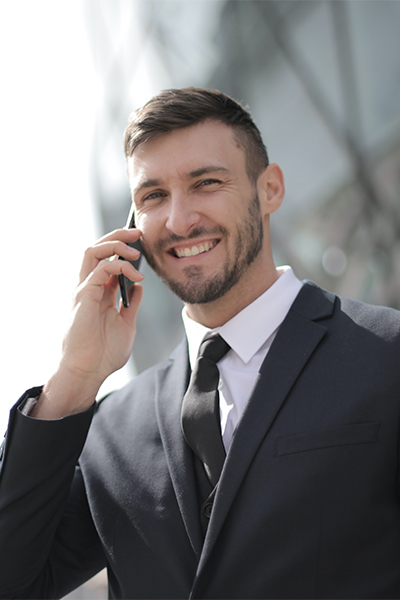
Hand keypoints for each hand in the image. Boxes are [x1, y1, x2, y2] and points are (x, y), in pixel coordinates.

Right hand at [33, 228, 143, 418]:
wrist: (89, 371)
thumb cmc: (104, 353)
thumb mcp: (126, 324)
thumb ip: (131, 304)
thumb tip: (138, 287)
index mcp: (99, 292)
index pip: (107, 259)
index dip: (123, 248)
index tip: (142, 244)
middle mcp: (90, 286)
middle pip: (97, 248)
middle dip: (118, 236)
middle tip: (139, 233)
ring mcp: (85, 289)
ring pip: (93, 250)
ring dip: (116, 244)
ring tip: (136, 250)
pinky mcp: (84, 295)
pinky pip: (101, 268)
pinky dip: (120, 266)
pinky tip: (135, 277)